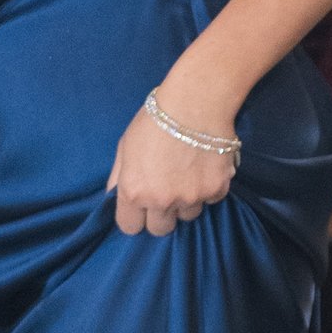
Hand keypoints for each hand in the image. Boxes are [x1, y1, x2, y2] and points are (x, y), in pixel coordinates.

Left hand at [107, 80, 238, 236]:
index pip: (130, 228)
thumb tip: (115, 196)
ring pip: (187, 216)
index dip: (134, 218)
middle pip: (160, 229)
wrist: (195, 103)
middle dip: (160, 215)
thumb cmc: (154, 121)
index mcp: (134, 191)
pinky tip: (204, 168)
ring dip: (185, 202)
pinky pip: (210, 200)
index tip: (140, 208)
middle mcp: (161, 200)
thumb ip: (119, 177)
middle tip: (165, 193)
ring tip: (187, 175)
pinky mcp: (217, 190)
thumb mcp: (125, 147)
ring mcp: (191, 198)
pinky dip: (207, 189)